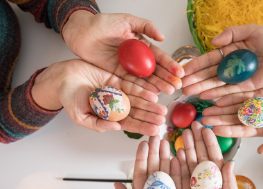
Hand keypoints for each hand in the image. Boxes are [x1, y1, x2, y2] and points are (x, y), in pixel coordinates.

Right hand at [32, 59, 166, 135]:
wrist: (62, 78)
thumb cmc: (68, 98)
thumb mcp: (80, 117)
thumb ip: (97, 124)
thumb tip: (116, 128)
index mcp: (109, 116)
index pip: (129, 124)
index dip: (142, 127)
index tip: (155, 130)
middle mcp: (116, 105)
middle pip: (137, 112)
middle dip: (150, 116)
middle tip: (162, 119)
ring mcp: (118, 92)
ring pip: (138, 99)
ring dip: (150, 104)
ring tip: (162, 108)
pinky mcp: (117, 79)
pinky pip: (132, 84)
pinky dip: (143, 88)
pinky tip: (153, 93)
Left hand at [62, 11, 184, 94]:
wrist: (82, 33)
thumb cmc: (103, 24)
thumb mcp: (127, 20)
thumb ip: (146, 26)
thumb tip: (163, 37)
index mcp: (142, 46)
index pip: (159, 57)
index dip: (170, 65)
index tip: (180, 72)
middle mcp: (137, 59)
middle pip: (155, 71)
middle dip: (167, 78)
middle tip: (176, 86)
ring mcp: (128, 69)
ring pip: (145, 79)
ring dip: (157, 86)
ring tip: (168, 91)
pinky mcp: (117, 76)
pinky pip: (131, 84)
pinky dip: (142, 89)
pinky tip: (152, 94)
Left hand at [114, 136, 183, 188]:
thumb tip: (116, 184)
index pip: (140, 173)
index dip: (142, 158)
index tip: (143, 143)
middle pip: (154, 169)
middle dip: (155, 152)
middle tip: (157, 136)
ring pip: (167, 174)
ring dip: (167, 158)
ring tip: (168, 143)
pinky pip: (179, 186)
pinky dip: (179, 173)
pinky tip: (178, 160)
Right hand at [177, 122, 240, 188]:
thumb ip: (230, 183)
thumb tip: (231, 162)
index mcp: (221, 181)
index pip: (215, 157)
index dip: (211, 142)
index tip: (206, 129)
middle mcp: (207, 181)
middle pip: (201, 156)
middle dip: (196, 140)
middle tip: (191, 125)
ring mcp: (195, 187)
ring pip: (189, 163)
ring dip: (186, 148)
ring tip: (182, 135)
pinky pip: (180, 177)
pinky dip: (177, 165)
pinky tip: (175, 154)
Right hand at [182, 24, 262, 98]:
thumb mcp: (252, 31)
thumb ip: (232, 34)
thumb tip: (213, 41)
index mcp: (230, 51)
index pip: (208, 59)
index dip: (195, 65)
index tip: (181, 70)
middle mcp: (231, 66)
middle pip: (208, 74)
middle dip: (193, 79)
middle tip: (179, 85)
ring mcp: (237, 78)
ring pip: (215, 83)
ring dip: (200, 87)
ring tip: (186, 92)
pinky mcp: (246, 88)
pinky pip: (228, 91)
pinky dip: (216, 93)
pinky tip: (204, 95)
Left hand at [201, 74, 262, 153]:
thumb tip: (262, 152)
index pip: (241, 131)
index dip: (228, 130)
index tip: (215, 130)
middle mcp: (256, 116)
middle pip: (233, 119)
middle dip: (218, 119)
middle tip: (203, 120)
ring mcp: (255, 103)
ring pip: (233, 106)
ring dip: (219, 108)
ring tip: (206, 108)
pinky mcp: (257, 90)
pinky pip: (240, 92)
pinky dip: (229, 94)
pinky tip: (217, 96)